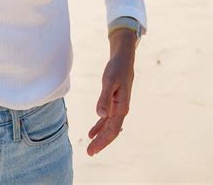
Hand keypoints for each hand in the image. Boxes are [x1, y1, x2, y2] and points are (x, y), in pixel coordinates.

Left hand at [87, 39, 134, 156]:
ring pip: (109, 126)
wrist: (124, 59)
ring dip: (100, 137)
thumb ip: (104, 98)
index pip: (112, 130)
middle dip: (101, 143)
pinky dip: (100, 126)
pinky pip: (107, 119)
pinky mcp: (114, 102)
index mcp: (122, 107)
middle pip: (111, 131)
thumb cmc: (117, 69)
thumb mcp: (109, 82)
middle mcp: (121, 110)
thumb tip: (100, 115)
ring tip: (90, 146)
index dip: (102, 141)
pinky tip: (92, 132)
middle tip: (89, 153)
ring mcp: (118, 107)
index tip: (92, 150)